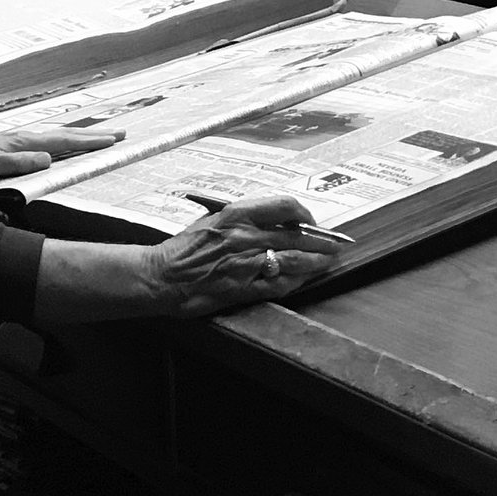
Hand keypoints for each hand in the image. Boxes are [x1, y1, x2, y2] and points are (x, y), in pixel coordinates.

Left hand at [0, 126, 124, 182]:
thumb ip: (16, 162)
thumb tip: (49, 159)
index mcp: (20, 144)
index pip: (62, 141)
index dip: (88, 142)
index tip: (113, 140)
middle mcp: (20, 140)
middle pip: (64, 135)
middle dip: (92, 135)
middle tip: (119, 133)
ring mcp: (13, 143)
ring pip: (54, 138)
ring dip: (78, 137)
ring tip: (97, 137)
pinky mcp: (5, 148)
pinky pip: (42, 143)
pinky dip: (59, 143)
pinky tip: (57, 148)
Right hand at [145, 193, 341, 316]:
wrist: (161, 276)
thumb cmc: (185, 248)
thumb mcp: (213, 219)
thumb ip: (244, 218)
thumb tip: (276, 219)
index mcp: (236, 215)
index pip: (284, 206)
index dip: (305, 213)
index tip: (311, 220)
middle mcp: (244, 236)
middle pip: (296, 235)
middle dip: (321, 240)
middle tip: (335, 243)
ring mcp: (245, 264)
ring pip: (293, 260)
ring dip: (316, 261)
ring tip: (328, 261)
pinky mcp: (242, 289)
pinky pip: (278, 285)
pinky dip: (297, 281)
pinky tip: (306, 279)